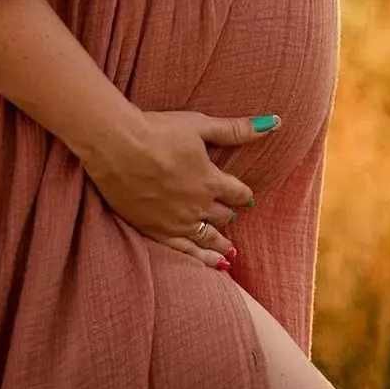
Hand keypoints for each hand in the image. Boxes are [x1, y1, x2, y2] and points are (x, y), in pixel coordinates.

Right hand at [79, 109, 280, 267]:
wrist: (117, 146)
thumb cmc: (157, 130)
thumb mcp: (200, 125)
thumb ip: (235, 129)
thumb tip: (273, 124)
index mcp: (210, 180)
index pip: (236, 192)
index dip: (242, 193)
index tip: (245, 196)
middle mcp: (198, 205)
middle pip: (222, 215)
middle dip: (229, 213)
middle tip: (232, 215)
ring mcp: (176, 221)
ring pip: (207, 237)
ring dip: (221, 242)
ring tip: (229, 250)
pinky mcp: (155, 230)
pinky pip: (184, 251)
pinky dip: (201, 259)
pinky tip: (211, 264)